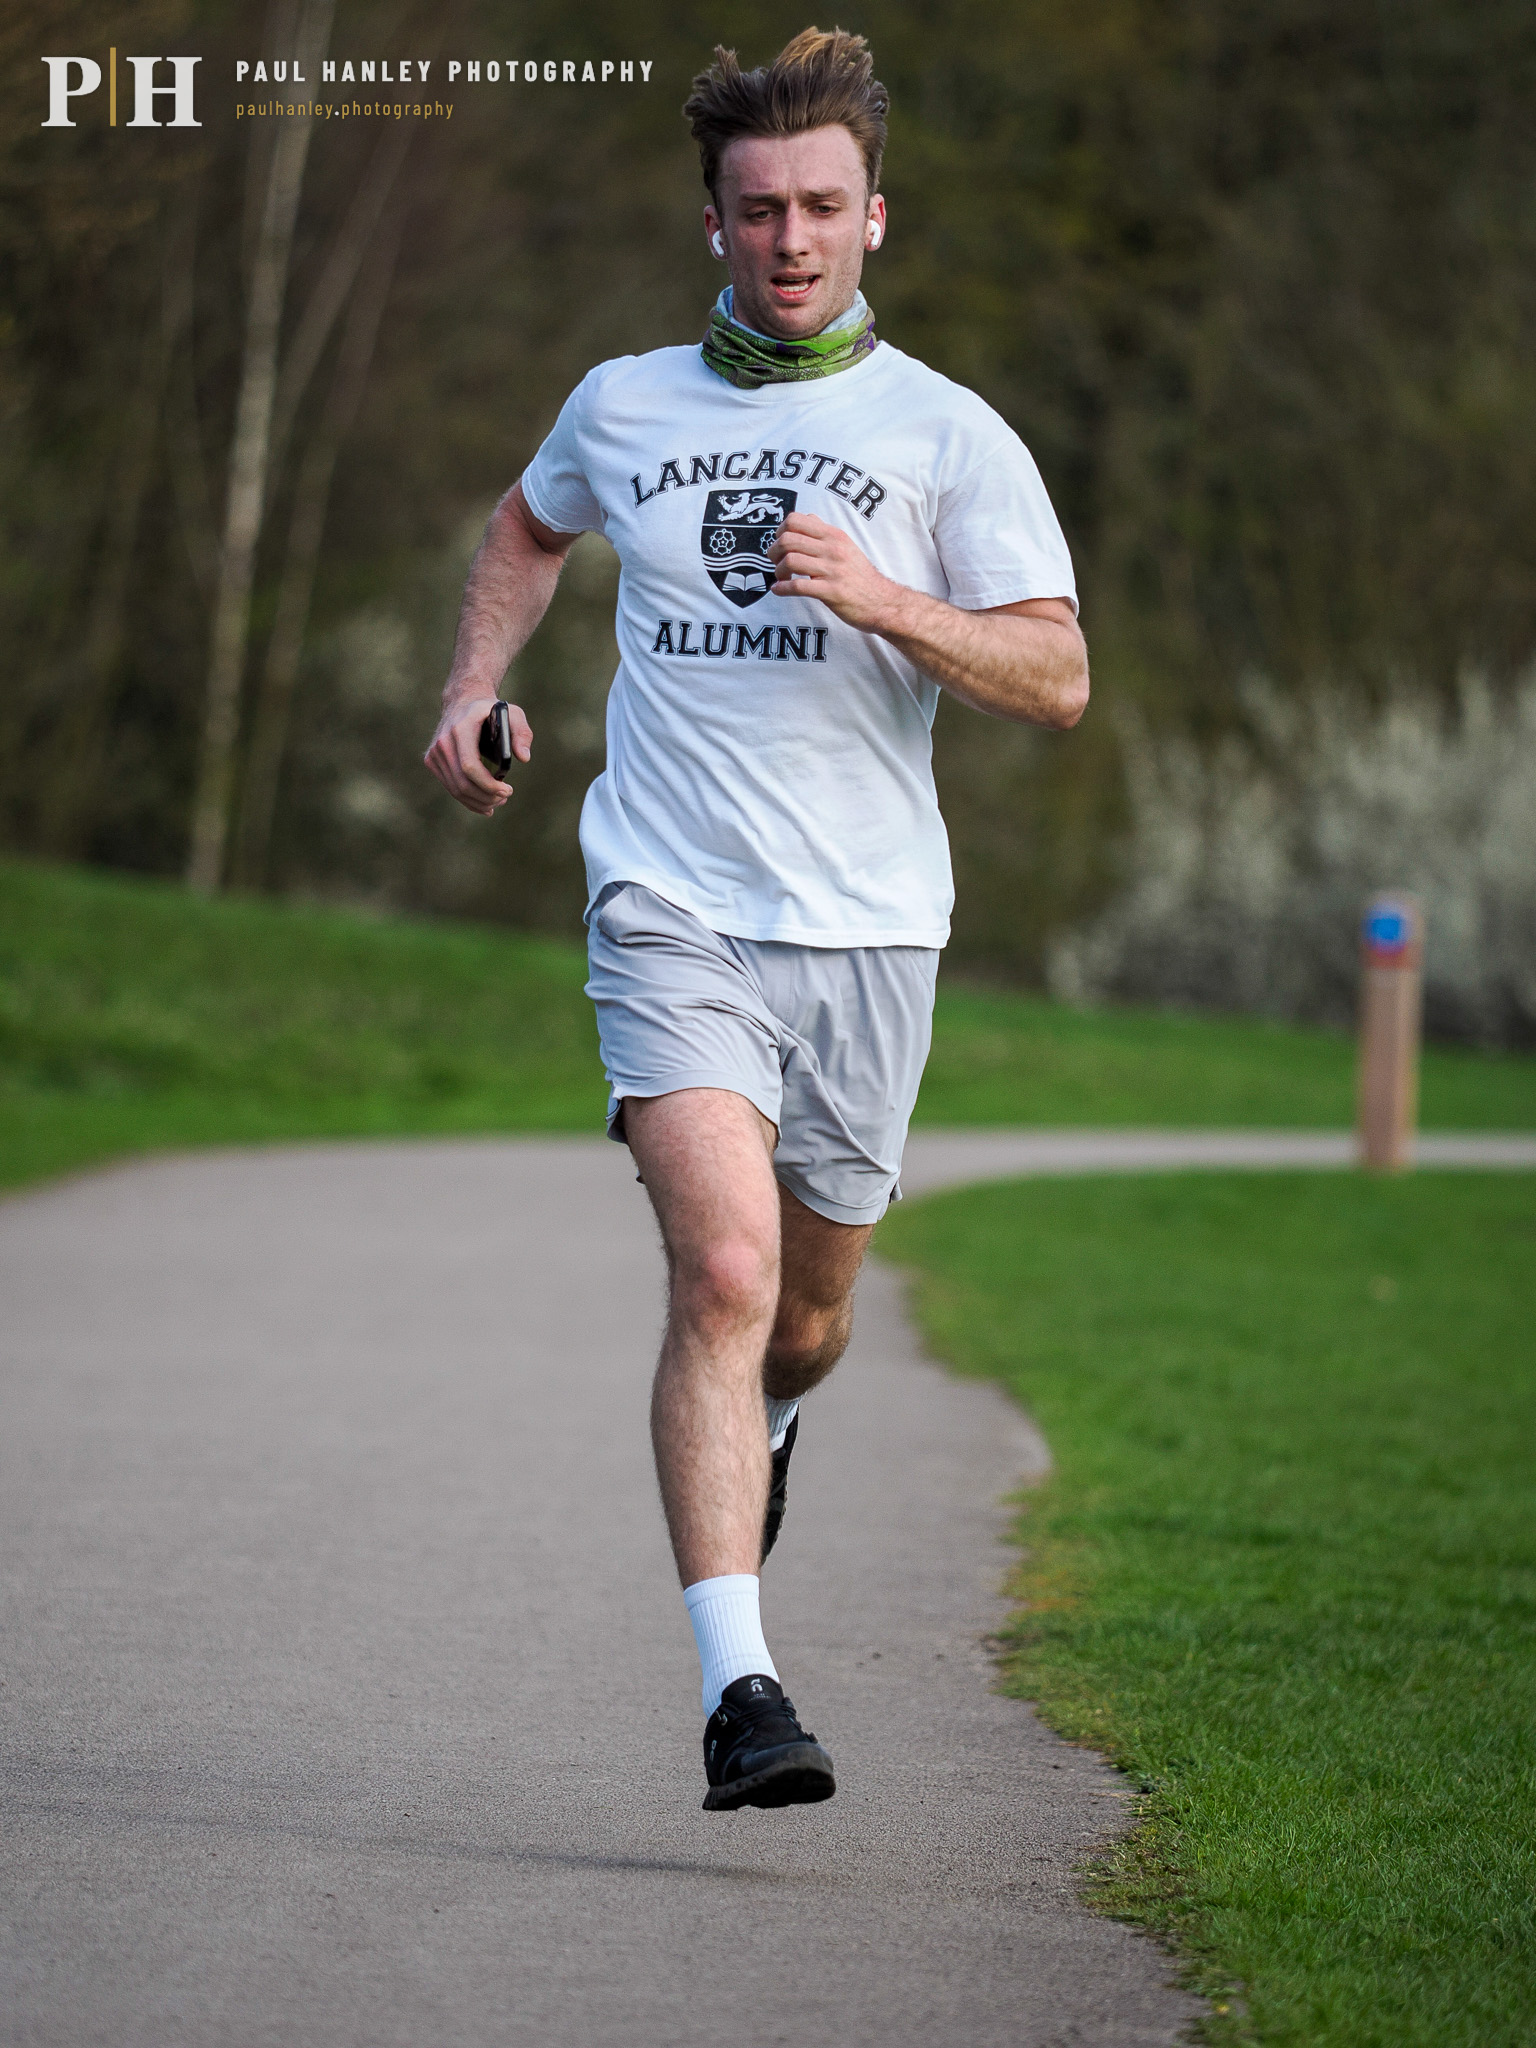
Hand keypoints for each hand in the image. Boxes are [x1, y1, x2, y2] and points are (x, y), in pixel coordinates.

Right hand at [423, 694, 531, 816]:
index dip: (488, 785)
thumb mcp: (513, 714)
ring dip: (479, 802)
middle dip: (486, 797)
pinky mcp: (432, 760)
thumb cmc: (490, 711)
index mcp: (461, 728)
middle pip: (462, 782)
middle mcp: (443, 741)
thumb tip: (524, 757)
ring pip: (456, 789)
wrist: (462, 703)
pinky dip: (468, 800)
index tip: (508, 790)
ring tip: (498, 802)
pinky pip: (450, 787)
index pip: (470, 766)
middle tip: (505, 798)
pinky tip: (485, 805)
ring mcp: (435, 752)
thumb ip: (522, 733)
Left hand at [768, 513, 900, 629]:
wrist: (882, 601)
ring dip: (778, 571)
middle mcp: (833, 549)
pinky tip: (778, 590)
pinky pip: (798, 586)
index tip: (780, 544)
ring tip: (781, 578)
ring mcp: (833, 570)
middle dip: (774, 552)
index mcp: (834, 535)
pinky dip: (782, 589)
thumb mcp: (846, 546)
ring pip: (791, 560)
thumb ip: (825, 534)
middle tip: (776, 562)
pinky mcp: (831, 592)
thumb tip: (806, 519)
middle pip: (788, 539)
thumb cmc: (860, 576)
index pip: (795, 520)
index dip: (780, 531)